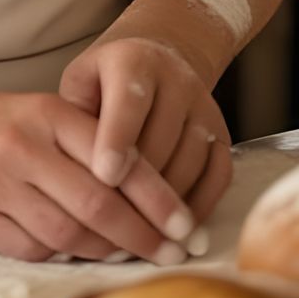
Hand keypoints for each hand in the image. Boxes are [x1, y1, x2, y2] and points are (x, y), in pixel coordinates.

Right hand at [0, 82, 201, 263]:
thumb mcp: (32, 114)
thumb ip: (80, 143)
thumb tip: (143, 192)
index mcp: (47, 113)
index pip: (118, 158)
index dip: (158, 197)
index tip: (186, 224)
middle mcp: (25, 145)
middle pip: (99, 202)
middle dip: (143, 235)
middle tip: (172, 254)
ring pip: (69, 232)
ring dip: (105, 251)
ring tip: (128, 257)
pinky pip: (32, 248)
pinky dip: (59, 255)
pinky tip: (73, 254)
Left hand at [58, 32, 232, 228]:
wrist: (156, 61)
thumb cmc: (106, 83)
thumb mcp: (81, 83)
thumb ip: (75, 118)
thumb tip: (76, 169)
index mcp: (134, 62)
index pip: (129, 103)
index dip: (117, 140)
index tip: (104, 177)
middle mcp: (176, 81)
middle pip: (162, 140)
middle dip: (138, 187)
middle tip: (115, 225)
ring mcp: (204, 107)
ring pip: (190, 161)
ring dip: (166, 204)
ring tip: (140, 236)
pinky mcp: (223, 133)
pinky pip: (219, 175)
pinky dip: (200, 206)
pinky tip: (176, 230)